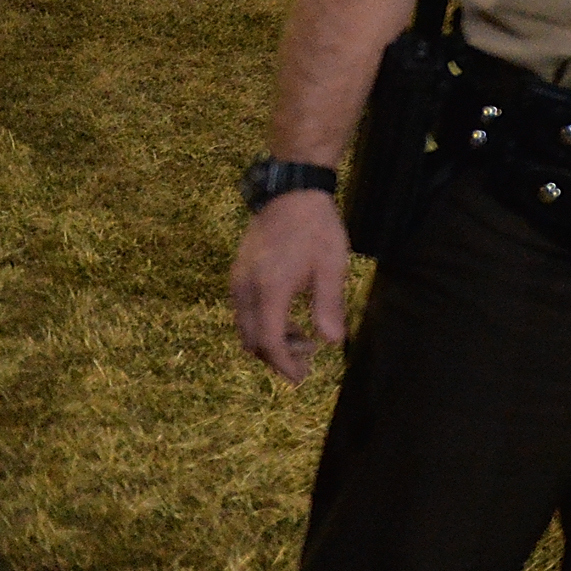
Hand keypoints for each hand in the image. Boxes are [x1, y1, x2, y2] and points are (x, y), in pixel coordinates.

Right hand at [230, 189, 350, 384]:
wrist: (291, 193)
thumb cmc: (316, 229)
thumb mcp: (331, 267)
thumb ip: (329, 306)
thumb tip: (333, 342)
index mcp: (269, 291)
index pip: (269, 342)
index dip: (284, 364)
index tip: (302, 377)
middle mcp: (245, 290)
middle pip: (252, 341)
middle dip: (278, 356)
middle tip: (308, 359)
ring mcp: (237, 282)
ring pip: (245, 329)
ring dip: (270, 341)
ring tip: (304, 339)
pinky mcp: (238, 275)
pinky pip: (244, 313)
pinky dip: (263, 325)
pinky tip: (289, 319)